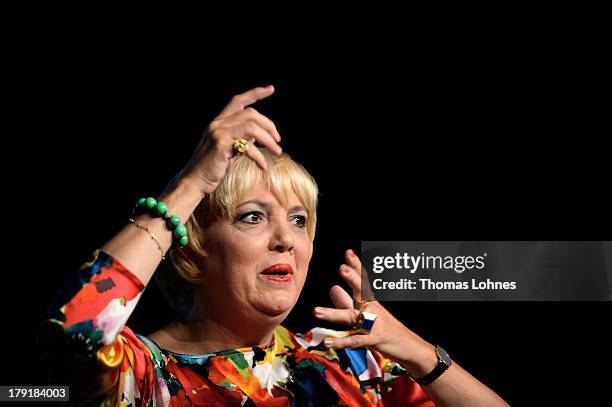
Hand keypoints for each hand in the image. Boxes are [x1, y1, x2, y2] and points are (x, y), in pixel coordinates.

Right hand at [181, 85, 282, 194]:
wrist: (194, 181)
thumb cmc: (212, 168)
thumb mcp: (228, 149)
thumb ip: (241, 138)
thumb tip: (258, 134)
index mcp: (219, 122)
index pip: (238, 100)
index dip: (255, 93)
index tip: (270, 89)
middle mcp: (217, 124)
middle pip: (251, 114)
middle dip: (269, 125)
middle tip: (278, 141)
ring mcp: (218, 133)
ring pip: (252, 127)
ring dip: (269, 140)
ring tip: (277, 152)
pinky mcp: (221, 146)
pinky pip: (248, 147)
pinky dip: (259, 158)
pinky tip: (263, 167)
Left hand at [314, 249, 437, 376]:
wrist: (411, 348)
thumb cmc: (387, 330)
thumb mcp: (368, 313)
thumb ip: (347, 302)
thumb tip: (333, 289)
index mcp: (371, 301)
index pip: (363, 281)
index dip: (356, 266)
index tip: (348, 253)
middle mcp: (373, 309)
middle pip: (362, 292)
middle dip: (353, 279)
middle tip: (343, 268)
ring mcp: (373, 324)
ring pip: (352, 317)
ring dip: (334, 314)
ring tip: (316, 311)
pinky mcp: (373, 340)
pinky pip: (355, 341)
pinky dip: (341, 342)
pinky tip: (327, 342)